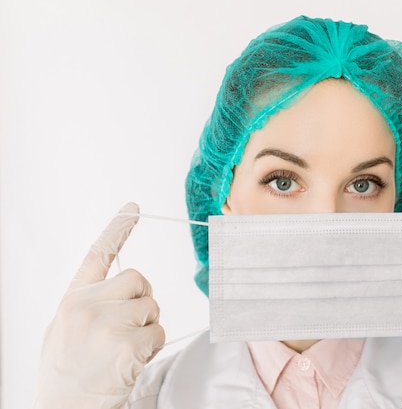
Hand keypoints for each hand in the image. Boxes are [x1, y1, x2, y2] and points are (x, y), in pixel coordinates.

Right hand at [33, 203, 165, 408]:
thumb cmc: (67, 373)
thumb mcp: (64, 330)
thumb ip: (89, 305)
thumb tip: (120, 292)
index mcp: (72, 300)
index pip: (97, 254)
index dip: (118, 229)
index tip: (133, 209)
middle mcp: (88, 306)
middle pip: (139, 280)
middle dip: (142, 300)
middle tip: (129, 328)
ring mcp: (107, 324)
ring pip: (151, 306)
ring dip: (147, 327)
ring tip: (123, 351)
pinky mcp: (127, 345)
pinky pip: (157, 331)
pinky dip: (151, 346)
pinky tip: (130, 361)